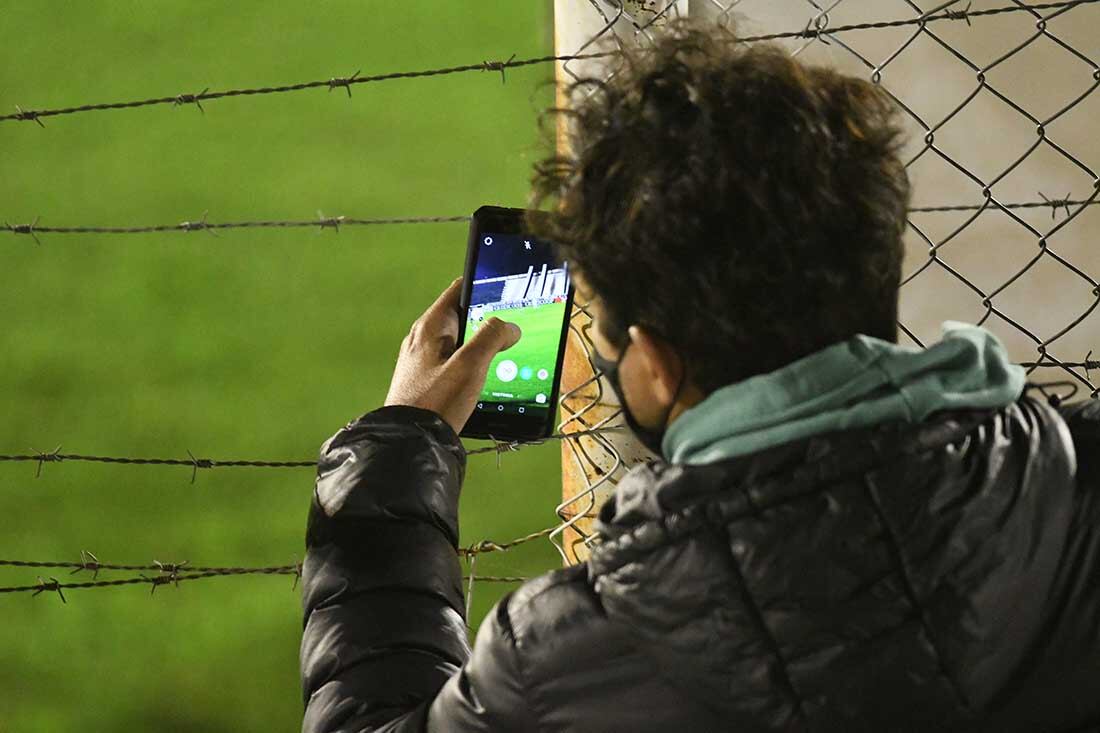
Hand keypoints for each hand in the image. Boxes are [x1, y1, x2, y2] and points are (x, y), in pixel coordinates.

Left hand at [384, 277, 521, 434]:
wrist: (410, 443)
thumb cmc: (434, 403)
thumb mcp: (470, 365)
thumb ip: (491, 337)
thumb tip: (509, 326)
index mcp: (431, 327)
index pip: (460, 289)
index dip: (485, 286)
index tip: (507, 291)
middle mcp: (425, 339)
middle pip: (464, 317)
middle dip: (489, 322)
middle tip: (513, 331)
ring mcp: (425, 361)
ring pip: (462, 343)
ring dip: (483, 348)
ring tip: (504, 358)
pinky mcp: (429, 381)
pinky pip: (456, 363)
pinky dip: (474, 366)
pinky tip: (486, 380)